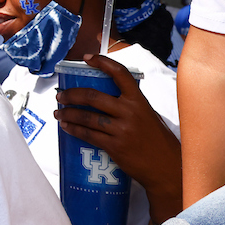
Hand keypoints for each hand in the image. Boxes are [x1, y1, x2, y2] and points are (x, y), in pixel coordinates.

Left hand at [54, 54, 181, 223]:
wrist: (166, 166)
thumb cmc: (157, 139)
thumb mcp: (148, 114)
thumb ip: (130, 104)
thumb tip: (107, 95)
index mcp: (138, 100)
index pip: (119, 73)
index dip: (102, 62)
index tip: (87, 57)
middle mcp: (129, 112)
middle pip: (93, 97)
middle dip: (72, 95)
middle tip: (60, 95)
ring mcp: (121, 130)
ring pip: (87, 117)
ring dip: (68, 113)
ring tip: (58, 112)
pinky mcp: (114, 147)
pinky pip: (88, 135)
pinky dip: (74, 129)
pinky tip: (66, 126)